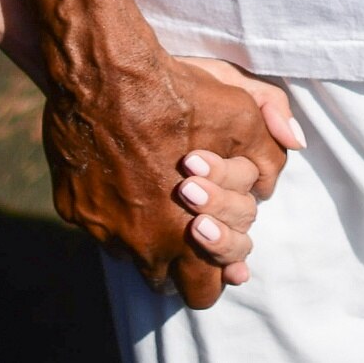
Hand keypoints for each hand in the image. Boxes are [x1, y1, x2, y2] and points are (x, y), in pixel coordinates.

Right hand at [43, 48, 303, 306]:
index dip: (216, 270)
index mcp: (189, 234)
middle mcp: (142, 244)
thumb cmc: (178, 96)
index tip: (218, 252)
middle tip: (191, 233)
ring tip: (156, 199)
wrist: (106, 73)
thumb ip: (269, 149)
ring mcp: (103, 229)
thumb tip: (292, 151)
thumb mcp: (242, 115)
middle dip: (184, 266)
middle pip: (168, 286)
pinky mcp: (71, 209)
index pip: (205, 290)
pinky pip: (97, 223)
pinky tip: (120, 174)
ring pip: (129, 254)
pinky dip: (111, 208)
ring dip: (145, 236)